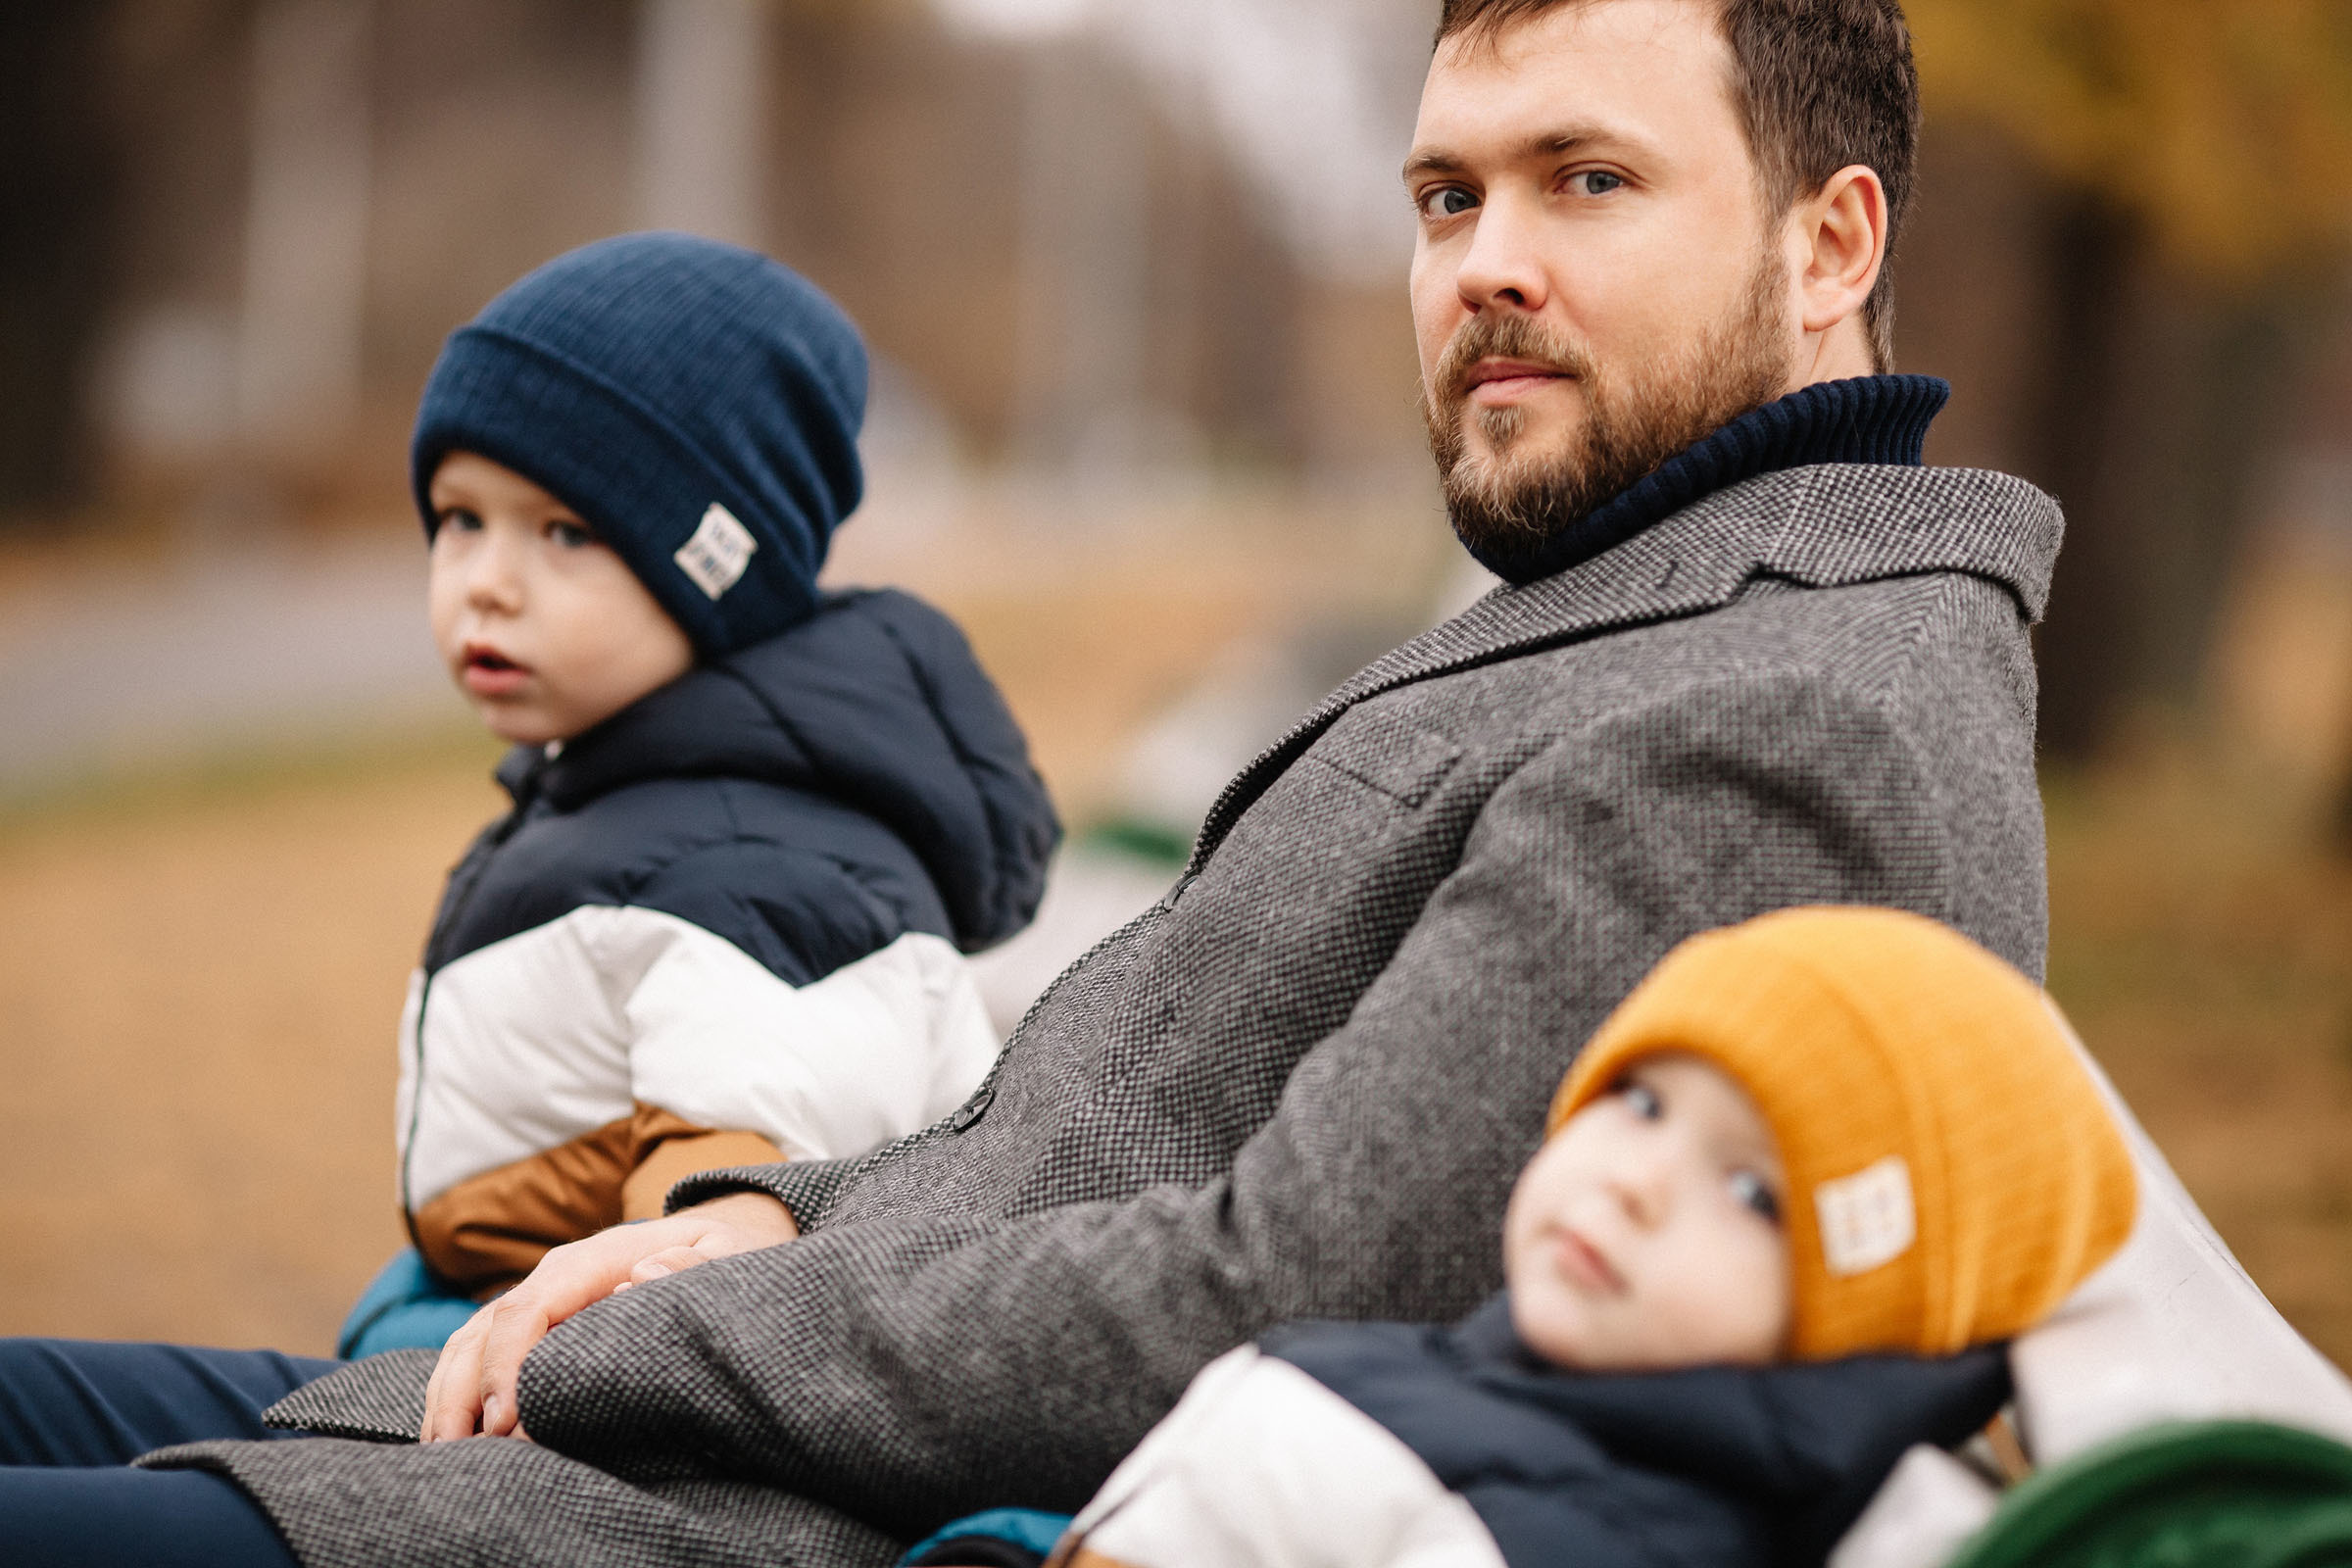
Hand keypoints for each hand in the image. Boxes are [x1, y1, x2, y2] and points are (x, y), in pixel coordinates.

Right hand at [419, 1190, 798, 1441]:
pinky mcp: (535, 1326)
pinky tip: (450, 1435)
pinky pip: (478, 1353)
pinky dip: (456, 1391)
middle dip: (465, 1388)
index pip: (534, 1304)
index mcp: (596, 1257)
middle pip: (488, 1326)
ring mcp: (539, 1299)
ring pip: (471, 1341)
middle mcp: (555, 1276)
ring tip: (440, 1451)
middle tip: (458, 1450)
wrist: (711, 1241)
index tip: (507, 1417)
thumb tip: (643, 1277)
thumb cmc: (720, 1258)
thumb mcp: (726, 1255)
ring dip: (449, 1394)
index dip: (511, 1360)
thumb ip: (692, 1266)